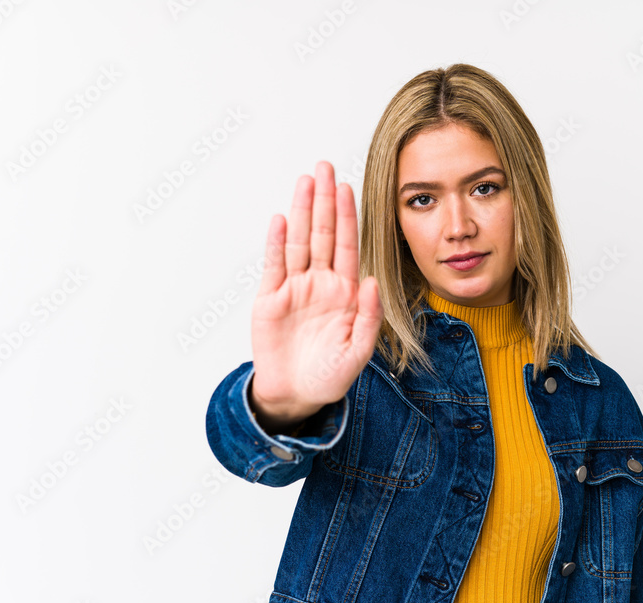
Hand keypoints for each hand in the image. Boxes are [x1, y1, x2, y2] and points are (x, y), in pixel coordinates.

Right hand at [249, 161, 382, 426]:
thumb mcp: (358, 351)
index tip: (348, 187)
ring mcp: (294, 288)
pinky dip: (276, 242)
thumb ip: (369, 316)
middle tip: (325, 166)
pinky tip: (280, 219)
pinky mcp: (269, 299)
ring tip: (304, 181)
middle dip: (325, 200)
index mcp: (346, 293)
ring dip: (301, 211)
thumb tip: (373, 280)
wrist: (296, 395)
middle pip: (323, 233)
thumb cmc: (330, 376)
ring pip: (299, 241)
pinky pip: (274, 265)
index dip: (348, 216)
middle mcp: (320, 283)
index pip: (348, 246)